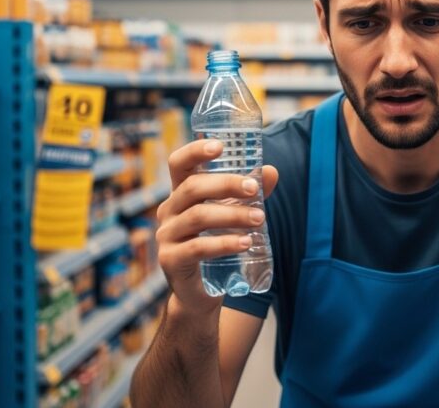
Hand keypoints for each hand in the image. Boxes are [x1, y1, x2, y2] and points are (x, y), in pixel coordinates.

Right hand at [156, 139, 278, 315]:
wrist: (199, 292)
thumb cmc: (215, 244)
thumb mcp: (232, 216)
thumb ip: (250, 195)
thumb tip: (272, 171)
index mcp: (180, 194)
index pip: (179, 164)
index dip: (195, 151)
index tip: (220, 146)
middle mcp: (169, 211)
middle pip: (192, 188)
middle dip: (225, 184)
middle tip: (253, 189)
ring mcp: (166, 236)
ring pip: (198, 216)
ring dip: (232, 215)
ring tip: (259, 219)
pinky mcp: (171, 260)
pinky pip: (197, 248)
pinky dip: (224, 243)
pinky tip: (245, 243)